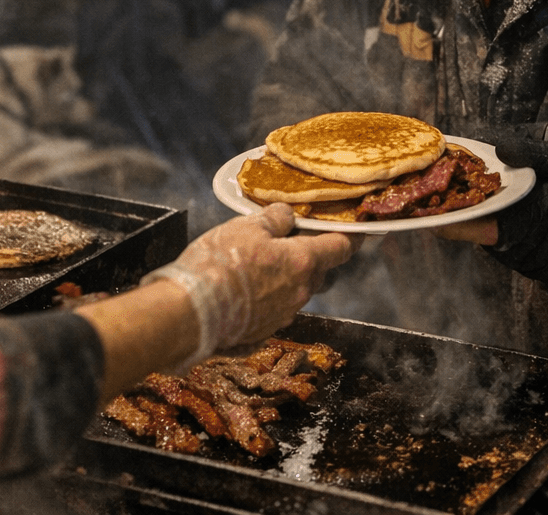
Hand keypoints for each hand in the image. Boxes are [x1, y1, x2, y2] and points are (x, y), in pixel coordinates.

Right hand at [142, 204, 355, 366]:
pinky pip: (274, 309)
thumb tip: (287, 215)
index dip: (350, 237)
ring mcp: (282, 316)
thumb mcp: (246, 226)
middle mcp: (300, 293)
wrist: (191, 312)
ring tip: (260, 265)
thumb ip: (274, 219)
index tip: (356, 231)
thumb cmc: (220, 263)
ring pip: (296, 292)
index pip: (340, 248)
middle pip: (318, 272)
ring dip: (286, 279)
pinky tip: (245, 290)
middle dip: (311, 258)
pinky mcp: (263, 332)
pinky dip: (267, 298)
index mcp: (302, 262)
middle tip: (291, 243)